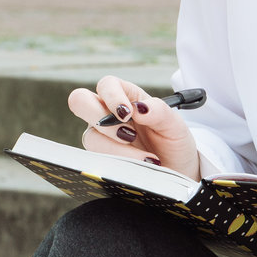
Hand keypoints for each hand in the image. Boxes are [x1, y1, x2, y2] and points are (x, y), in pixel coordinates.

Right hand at [67, 76, 200, 180]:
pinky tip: (138, 168)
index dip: (112, 96)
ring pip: (90, 137)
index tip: (128, 114)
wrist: (176, 171)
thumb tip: (139, 108)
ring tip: (146, 159)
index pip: (107, 85)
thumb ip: (159, 111)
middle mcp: (107, 113)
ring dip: (118, 149)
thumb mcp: (174, 124)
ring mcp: (102, 137)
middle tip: (127, 134)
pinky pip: (96, 160)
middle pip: (80, 101)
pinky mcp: (101, 159)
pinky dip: (119, 165)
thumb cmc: (173, 142)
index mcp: (126, 96)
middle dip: (99, 117)